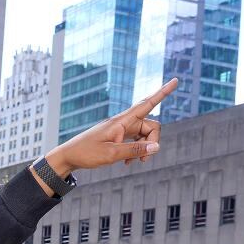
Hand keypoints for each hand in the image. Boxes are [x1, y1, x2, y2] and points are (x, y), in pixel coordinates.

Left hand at [43, 78, 178, 178]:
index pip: (147, 103)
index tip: (176, 80)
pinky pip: (135, 141)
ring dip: (144, 149)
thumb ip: (134, 150)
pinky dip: (136, 151)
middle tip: (144, 160)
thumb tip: (157, 147)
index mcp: (122, 121)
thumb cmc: (86, 153)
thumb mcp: (111, 154)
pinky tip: (127, 162)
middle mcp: (123, 122)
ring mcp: (121, 129)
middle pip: (151, 125)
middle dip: (153, 141)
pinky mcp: (118, 136)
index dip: (162, 93)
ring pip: (145, 135)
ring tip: (133, 163)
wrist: (68, 157)